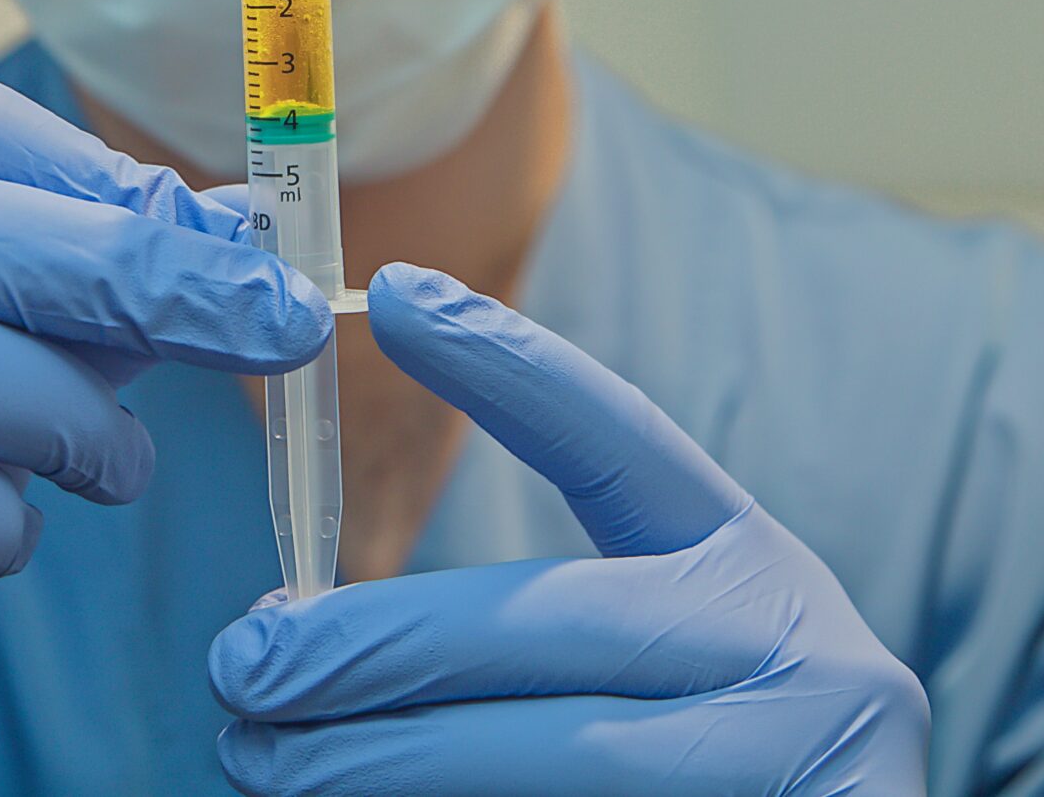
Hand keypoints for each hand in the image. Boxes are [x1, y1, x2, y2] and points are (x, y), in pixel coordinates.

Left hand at [208, 262, 928, 795]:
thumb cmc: (712, 780)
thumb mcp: (673, 675)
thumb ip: (541, 636)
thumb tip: (308, 634)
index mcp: (756, 576)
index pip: (621, 444)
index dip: (508, 366)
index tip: (388, 295)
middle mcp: (802, 655)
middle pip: (550, 624)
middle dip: (369, 645)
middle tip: (241, 664)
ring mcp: (800, 765)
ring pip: (550, 755)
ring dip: (377, 758)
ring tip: (260, 756)